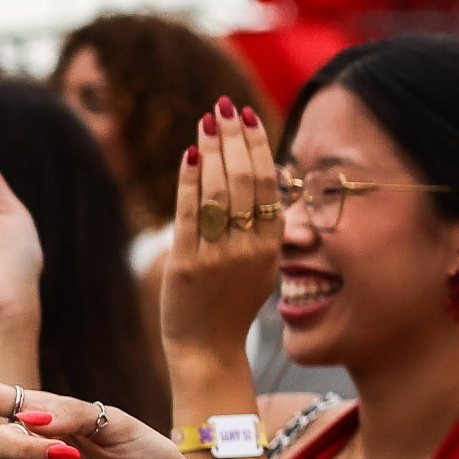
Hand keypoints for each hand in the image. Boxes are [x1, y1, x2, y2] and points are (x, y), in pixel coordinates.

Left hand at [159, 102, 284, 364]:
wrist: (208, 352)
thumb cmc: (230, 308)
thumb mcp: (259, 269)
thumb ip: (260, 231)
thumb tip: (257, 184)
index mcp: (270, 248)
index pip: (268, 186)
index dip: (258, 147)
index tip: (248, 116)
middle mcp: (249, 250)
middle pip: (246, 182)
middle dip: (236, 138)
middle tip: (225, 105)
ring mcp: (219, 257)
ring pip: (220, 192)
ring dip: (214, 150)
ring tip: (208, 119)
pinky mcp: (188, 266)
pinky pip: (190, 215)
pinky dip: (190, 181)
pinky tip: (189, 153)